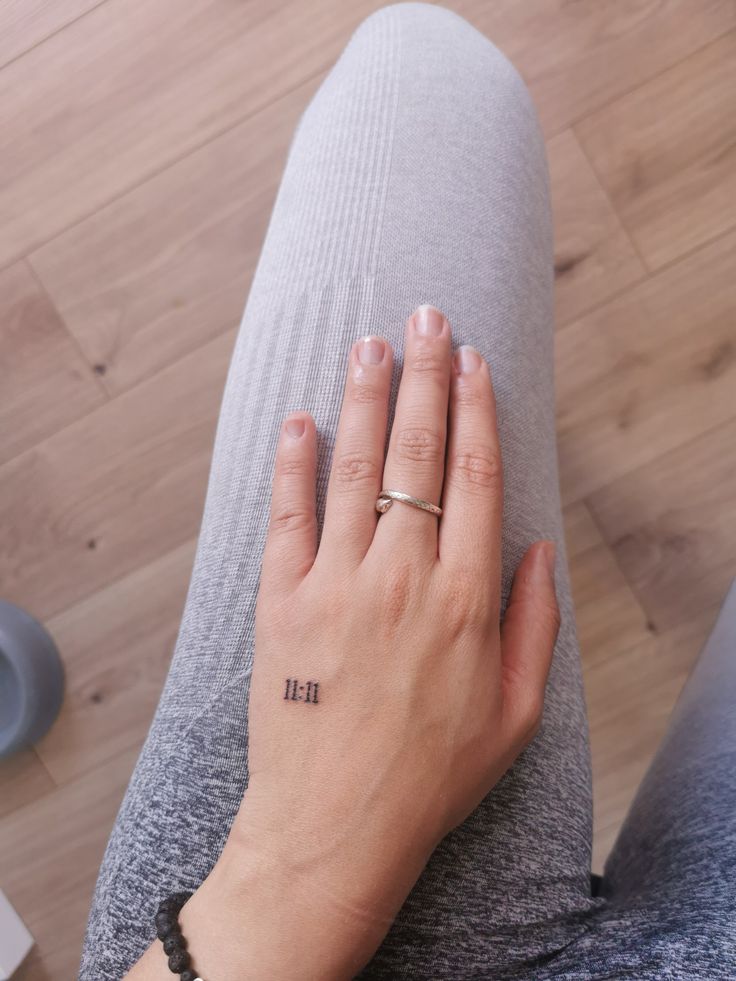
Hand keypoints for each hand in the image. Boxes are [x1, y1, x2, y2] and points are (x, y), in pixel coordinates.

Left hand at [126, 306, 559, 980]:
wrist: (333, 829)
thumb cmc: (431, 777)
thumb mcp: (516, 713)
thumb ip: (534, 623)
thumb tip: (537, 548)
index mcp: (465, 601)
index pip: (477, 478)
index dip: (476, 410)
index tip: (472, 360)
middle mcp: (402, 577)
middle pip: (418, 454)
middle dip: (423, 376)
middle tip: (423, 317)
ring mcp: (335, 585)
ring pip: (354, 468)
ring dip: (363, 399)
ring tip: (368, 343)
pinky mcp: (280, 602)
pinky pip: (287, 515)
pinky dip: (293, 462)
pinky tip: (301, 419)